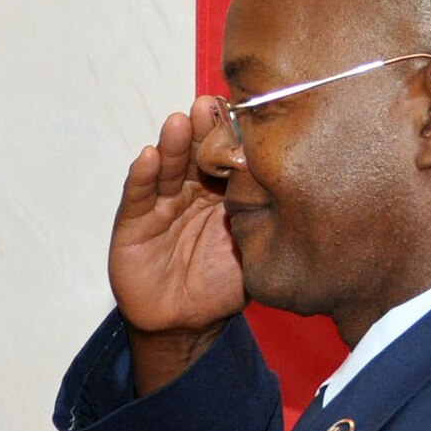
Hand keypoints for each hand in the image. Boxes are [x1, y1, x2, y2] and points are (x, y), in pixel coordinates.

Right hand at [107, 101, 245, 391]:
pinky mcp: (132, 223)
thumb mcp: (252, 248)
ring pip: (166, 167)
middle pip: (194, 152)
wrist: (185, 324)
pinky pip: (137, 195)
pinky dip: (141, 175)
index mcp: (221, 191)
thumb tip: (298, 184)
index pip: (225, 155)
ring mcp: (160, 203)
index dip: (231, 134)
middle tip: (210, 106)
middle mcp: (189, 189)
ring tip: (179, 122)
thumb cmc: (221, 284)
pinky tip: (148, 156)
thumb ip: (265, 218)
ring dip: (172, 143)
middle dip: (201, 128)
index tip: (244, 110)